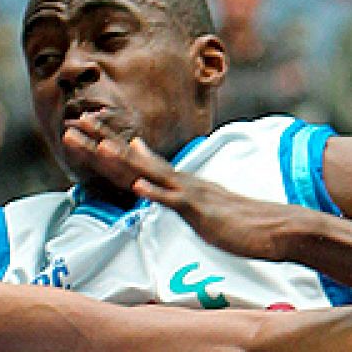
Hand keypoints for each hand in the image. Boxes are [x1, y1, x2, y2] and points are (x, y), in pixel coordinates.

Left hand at [63, 119, 291, 261]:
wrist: (278, 227)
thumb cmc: (239, 221)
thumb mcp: (202, 201)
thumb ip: (176, 188)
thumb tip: (156, 176)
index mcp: (178, 180)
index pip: (134, 158)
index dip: (105, 141)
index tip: (80, 127)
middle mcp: (181, 181)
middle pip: (133, 158)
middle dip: (102, 141)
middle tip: (74, 123)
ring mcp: (191, 194)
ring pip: (151, 174)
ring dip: (124, 161)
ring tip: (99, 147)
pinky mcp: (203, 212)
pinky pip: (176, 202)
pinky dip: (157, 193)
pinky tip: (138, 185)